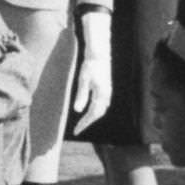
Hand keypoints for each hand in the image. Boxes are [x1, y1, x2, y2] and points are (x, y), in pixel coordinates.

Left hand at [71, 9, 112, 132]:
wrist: (99, 53)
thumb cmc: (90, 65)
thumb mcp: (83, 80)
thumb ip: (81, 96)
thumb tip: (77, 111)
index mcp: (101, 94)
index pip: (93, 114)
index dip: (84, 124)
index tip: (76, 131)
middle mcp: (107, 94)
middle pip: (98, 113)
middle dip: (88, 122)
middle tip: (78, 129)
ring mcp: (108, 91)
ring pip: (102, 109)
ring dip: (93, 117)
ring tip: (83, 122)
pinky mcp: (107, 87)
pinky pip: (103, 103)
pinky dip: (96, 110)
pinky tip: (91, 110)